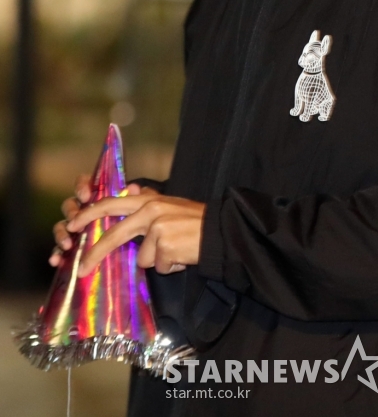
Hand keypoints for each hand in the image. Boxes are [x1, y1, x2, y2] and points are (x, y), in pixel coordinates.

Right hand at [50, 174, 141, 266]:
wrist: (140, 240)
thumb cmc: (135, 219)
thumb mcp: (139, 206)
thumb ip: (136, 197)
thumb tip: (133, 188)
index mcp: (97, 195)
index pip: (84, 183)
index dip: (81, 186)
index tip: (86, 196)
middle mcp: (83, 209)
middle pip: (70, 205)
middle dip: (71, 213)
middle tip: (75, 223)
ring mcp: (76, 229)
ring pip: (62, 227)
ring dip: (61, 234)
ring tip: (67, 244)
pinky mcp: (73, 248)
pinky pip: (60, 250)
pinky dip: (56, 254)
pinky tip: (56, 260)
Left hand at [63, 188, 205, 276]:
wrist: (221, 232)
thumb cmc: (194, 222)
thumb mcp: (169, 205)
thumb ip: (148, 201)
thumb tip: (130, 191)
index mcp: (149, 200)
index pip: (112, 204)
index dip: (89, 214)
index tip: (72, 224)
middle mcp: (150, 210)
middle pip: (115, 234)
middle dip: (96, 252)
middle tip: (81, 268)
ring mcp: (157, 228)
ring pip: (141, 257)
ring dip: (157, 260)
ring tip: (175, 251)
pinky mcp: (164, 246)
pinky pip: (157, 266)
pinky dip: (169, 266)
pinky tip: (182, 256)